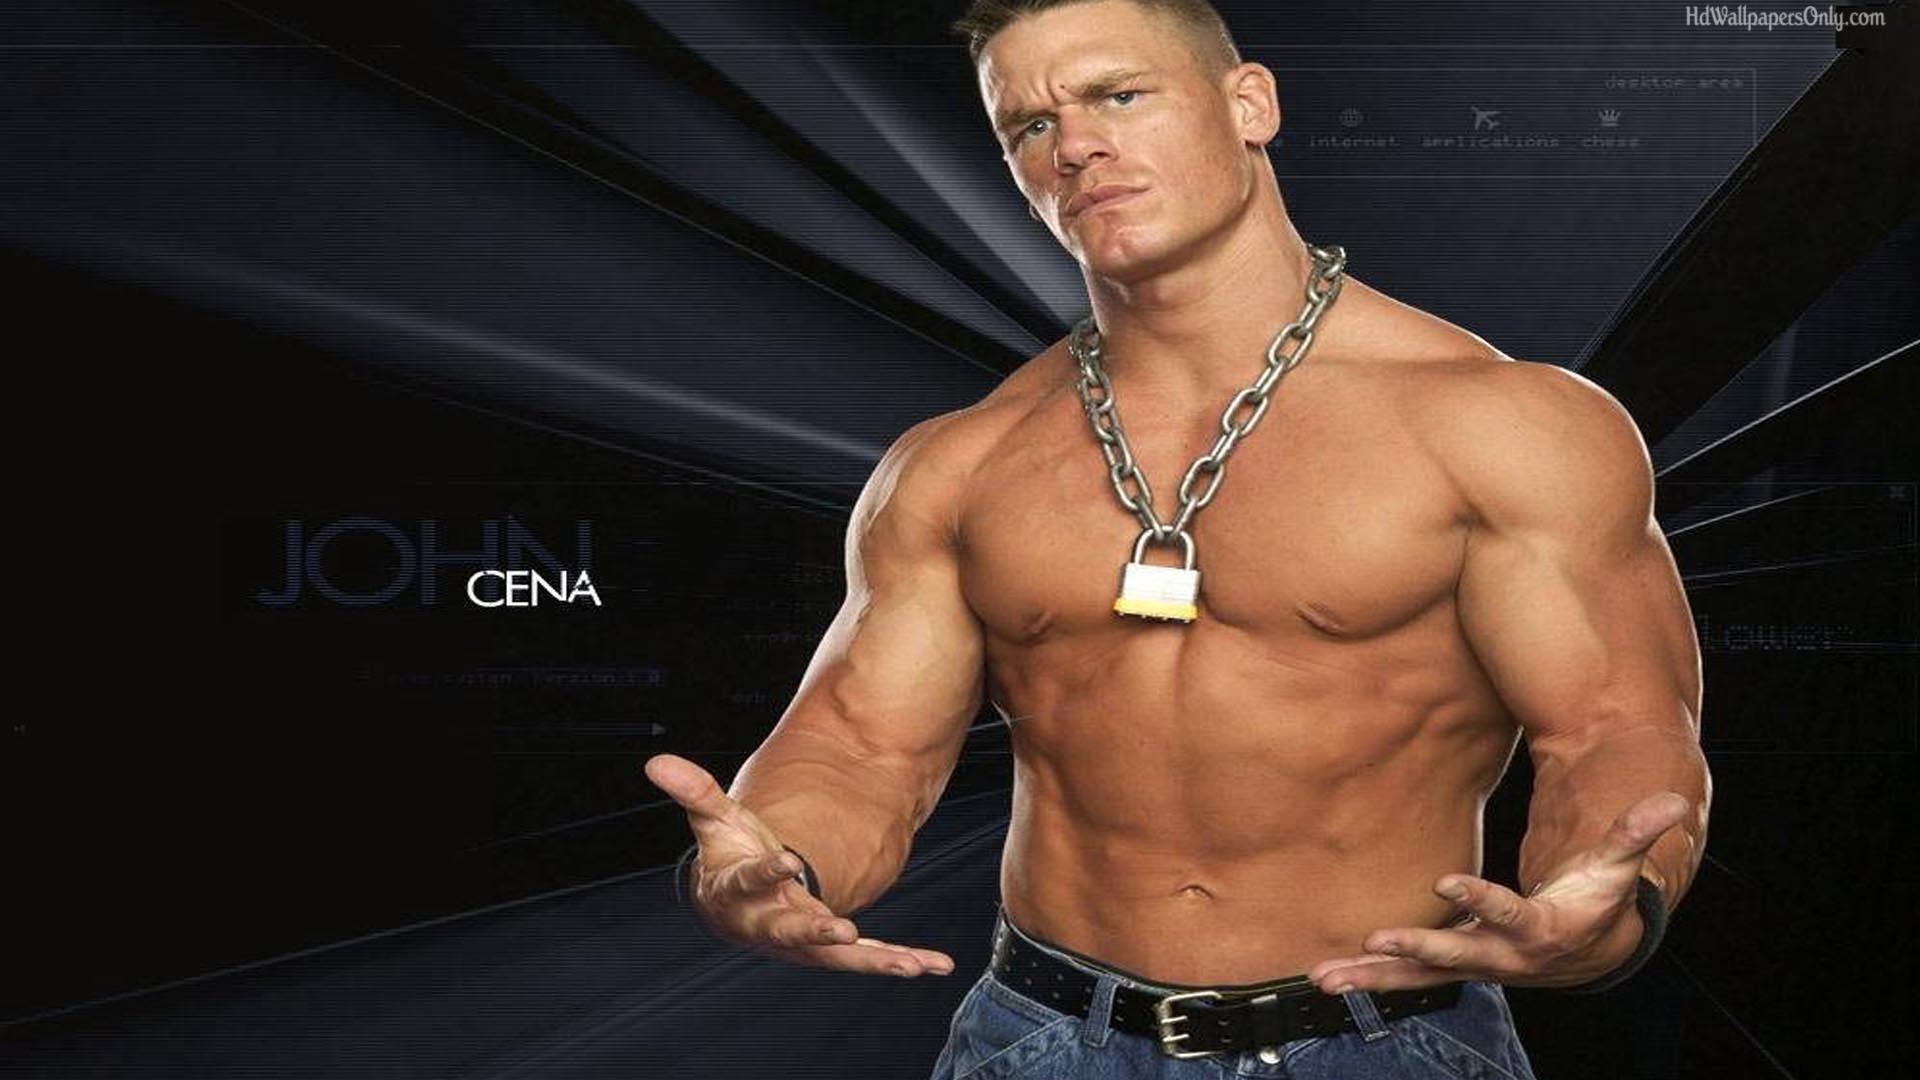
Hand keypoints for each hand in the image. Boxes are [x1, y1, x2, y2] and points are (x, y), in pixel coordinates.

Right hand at [643, 753, 954, 977]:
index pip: (752, 881)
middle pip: (792, 930)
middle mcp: (771, 923)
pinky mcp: (831, 948)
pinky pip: (868, 958)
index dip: (768, 872)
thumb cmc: (728, 858)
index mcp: (741, 892)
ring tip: (910, 964)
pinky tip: (936, 963)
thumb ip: (695, 792)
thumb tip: (657, 760)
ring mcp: (803, 940)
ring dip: (874, 960)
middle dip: (816, 931)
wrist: (733, 909)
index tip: (789, 861)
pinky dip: (901, 961)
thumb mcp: (716, 822)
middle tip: (840, 930)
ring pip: (838, 956)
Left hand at [1307, 791, 1687, 992]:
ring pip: (1418, 976)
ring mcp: (1470, 964)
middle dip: (1417, 947)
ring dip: (1372, 976)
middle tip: (1376, 939)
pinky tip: (1326, 975)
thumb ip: (1634, 833)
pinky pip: (1403, 976)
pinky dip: (1367, 977)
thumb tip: (1673, 798)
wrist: (1583, 954)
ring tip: (1326, 976)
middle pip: (1455, 953)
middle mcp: (1500, 955)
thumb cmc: (1595, 901)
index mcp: (1538, 929)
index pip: (1509, 914)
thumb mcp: (1615, 869)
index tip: (1447, 883)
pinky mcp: (1447, 965)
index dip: (1481, 901)